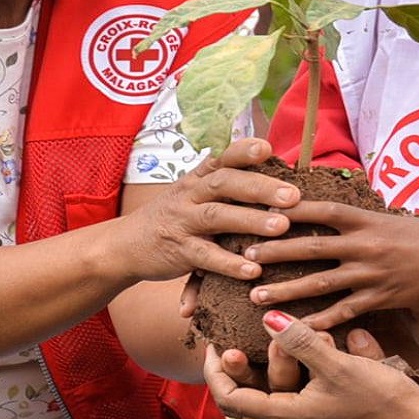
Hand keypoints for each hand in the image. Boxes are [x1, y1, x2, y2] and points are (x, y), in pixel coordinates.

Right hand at [116, 138, 299, 282]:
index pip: (222, 157)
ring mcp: (183, 222)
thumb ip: (229, 185)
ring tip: (280, 227)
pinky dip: (229, 264)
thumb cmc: (176, 216)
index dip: (243, 151)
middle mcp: (191, 194)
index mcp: (199, 178)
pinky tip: (253, 270)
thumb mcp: (196, 193)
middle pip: (224, 183)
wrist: (125, 245)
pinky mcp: (179, 252)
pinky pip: (206, 257)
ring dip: (250, 220)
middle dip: (260, 187)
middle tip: (292, 196)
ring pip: (217, 217)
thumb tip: (278, 173)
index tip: (268, 148)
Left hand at [204, 312, 418, 418]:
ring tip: (277, 330)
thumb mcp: (338, 365)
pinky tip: (300, 341)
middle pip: (245, 397)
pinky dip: (288, 366)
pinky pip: (292, 388)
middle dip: (236, 367)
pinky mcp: (322, 410)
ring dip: (267, 362)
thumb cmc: (378, 397)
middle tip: (232, 337)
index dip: (214, 372)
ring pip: (270, 390)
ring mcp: (307, 417)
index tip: (213, 343)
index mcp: (287, 417)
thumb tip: (267, 317)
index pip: (231, 400)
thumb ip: (301, 341)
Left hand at [235, 203, 418, 327]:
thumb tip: (324, 210)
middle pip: (311, 247)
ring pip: (321, 283)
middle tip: (245, 257)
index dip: (289, 210)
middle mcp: (367, 244)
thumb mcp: (390, 218)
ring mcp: (373, 273)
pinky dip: (319, 320)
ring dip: (286, 290)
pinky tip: (295, 327)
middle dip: (276, 252)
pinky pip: (345, 311)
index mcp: (367, 219)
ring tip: (256, 296)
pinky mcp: (383, 298)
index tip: (260, 212)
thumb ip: (358, 219)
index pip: (320, 211)